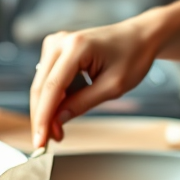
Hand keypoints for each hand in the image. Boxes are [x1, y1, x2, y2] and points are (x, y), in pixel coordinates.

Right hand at [29, 18, 160, 147]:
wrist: (139, 36)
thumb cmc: (133, 56)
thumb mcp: (113, 86)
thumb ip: (82, 104)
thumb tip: (55, 122)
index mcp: (76, 46)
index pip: (51, 88)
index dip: (43, 118)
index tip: (40, 142)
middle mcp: (60, 41)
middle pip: (40, 87)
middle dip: (42, 117)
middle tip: (48, 142)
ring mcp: (56, 43)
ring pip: (42, 84)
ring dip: (48, 109)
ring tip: (60, 129)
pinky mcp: (57, 49)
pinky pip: (49, 78)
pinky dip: (54, 97)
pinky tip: (66, 108)